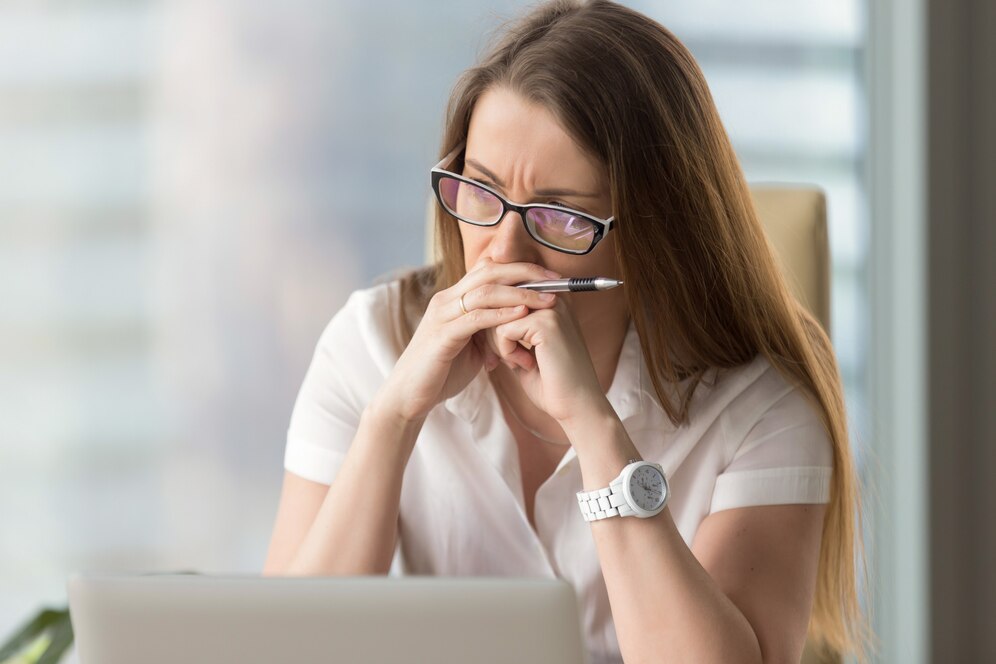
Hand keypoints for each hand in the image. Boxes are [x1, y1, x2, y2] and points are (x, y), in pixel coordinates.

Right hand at [373, 258, 561, 421]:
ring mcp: (442, 315)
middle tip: (556, 280)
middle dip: (526, 273)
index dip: (521, 268)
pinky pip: (476, 318)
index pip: (489, 270)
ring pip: (485, 291)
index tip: (551, 277)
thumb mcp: (471, 346)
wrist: (409, 397)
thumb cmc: (441, 372)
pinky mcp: (442, 335)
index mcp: (454, 299)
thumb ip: (489, 331)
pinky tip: (522, 314)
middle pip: (490, 271)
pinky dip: (502, 314)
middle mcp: (446, 300)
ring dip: (521, 292)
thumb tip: (515, 326)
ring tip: (548, 298)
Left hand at [486, 294, 607, 425]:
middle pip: (499, 303)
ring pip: (497, 316)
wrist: (577, 406)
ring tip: (522, 362)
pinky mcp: (546, 322)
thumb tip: (480, 316)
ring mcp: (551, 308)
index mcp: (550, 299)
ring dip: (499, 345)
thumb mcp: (525, 348)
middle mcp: (553, 297)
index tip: (500, 352)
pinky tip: (526, 364)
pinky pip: (503, 330)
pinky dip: (506, 352)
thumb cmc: (552, 382)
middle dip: (493, 335)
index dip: (495, 325)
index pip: (505, 297)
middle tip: (507, 360)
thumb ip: (508, 328)